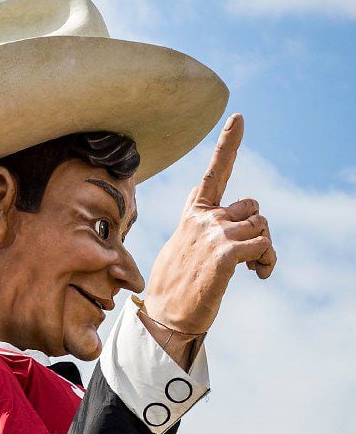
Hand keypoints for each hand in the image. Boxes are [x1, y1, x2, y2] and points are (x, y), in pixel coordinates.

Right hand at [144, 113, 276, 334]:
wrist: (164, 315)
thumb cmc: (176, 287)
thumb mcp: (186, 249)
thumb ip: (207, 231)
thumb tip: (238, 234)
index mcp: (192, 215)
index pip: (212, 173)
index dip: (227, 144)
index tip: (238, 117)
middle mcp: (203, 219)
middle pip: (253, 208)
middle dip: (258, 229)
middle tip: (252, 255)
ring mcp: (213, 234)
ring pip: (262, 227)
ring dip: (266, 249)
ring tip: (254, 268)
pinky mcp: (225, 253)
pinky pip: (264, 246)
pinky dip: (268, 261)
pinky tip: (258, 275)